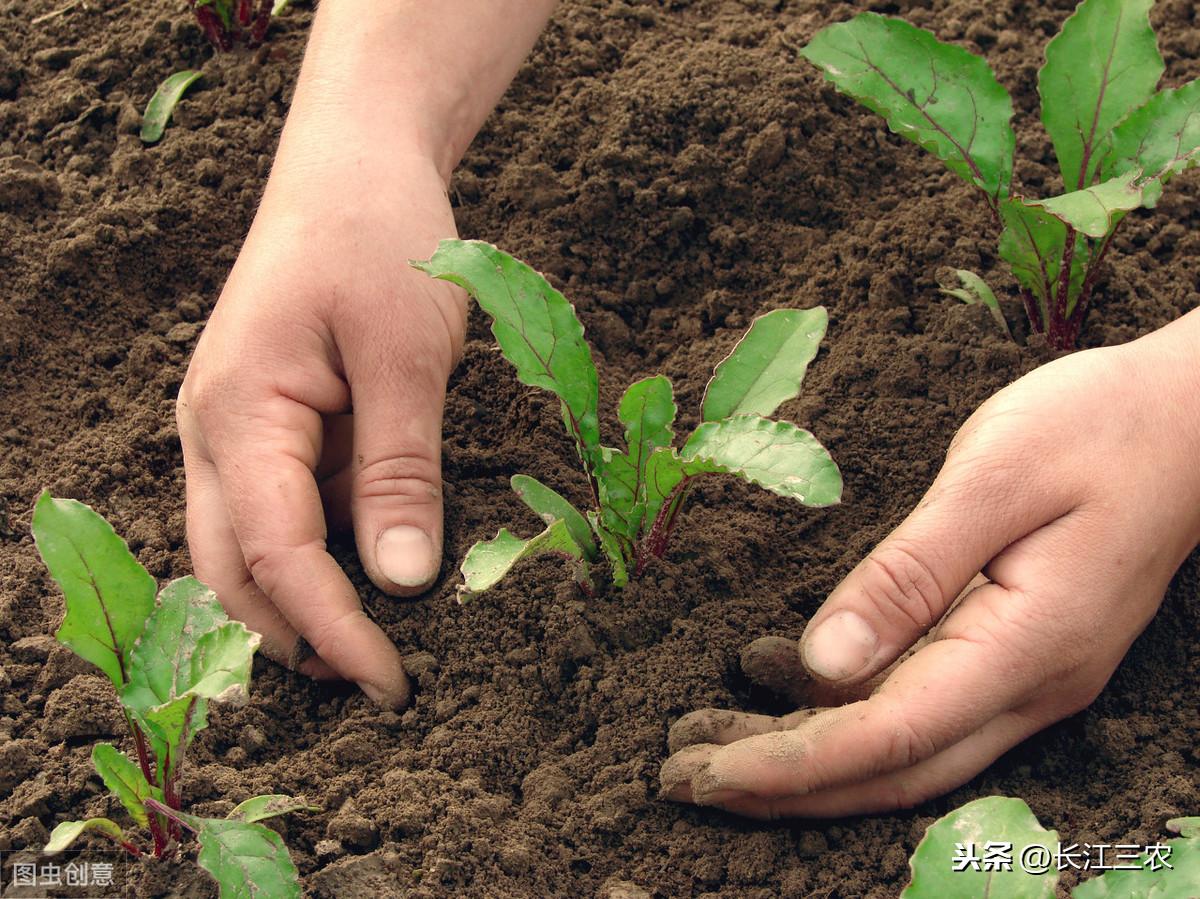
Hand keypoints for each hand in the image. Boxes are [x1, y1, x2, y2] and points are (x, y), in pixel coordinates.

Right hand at [176, 149, 464, 709]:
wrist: (355, 163)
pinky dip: (323, 551)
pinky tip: (376, 567)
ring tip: (379, 643)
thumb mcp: (406, 356)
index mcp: (237, 416)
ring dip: (307, 600)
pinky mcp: (272, 423)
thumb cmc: (379, 238)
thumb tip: (402, 583)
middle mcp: (216, 433)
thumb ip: (400, 472)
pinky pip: (286, 506)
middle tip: (378, 683)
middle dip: (297, 635)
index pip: (274, 557)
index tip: (391, 681)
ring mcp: (237, 429)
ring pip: (253, 546)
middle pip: (234, 570)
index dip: (331, 628)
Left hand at [660, 314, 1199, 817]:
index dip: (789, 762)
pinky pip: (923, 713)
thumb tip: (821, 662)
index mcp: (1026, 646)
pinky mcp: (1018, 654)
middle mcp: (1032, 685)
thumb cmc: (1098, 428)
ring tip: (712, 746)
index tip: (705, 768)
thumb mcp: (994, 480)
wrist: (1188, 419)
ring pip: (905, 753)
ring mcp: (1032, 678)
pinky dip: (847, 721)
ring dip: (807, 761)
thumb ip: (906, 574)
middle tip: (680, 774)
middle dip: (782, 784)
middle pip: (890, 769)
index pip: (887, 736)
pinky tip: (784, 694)